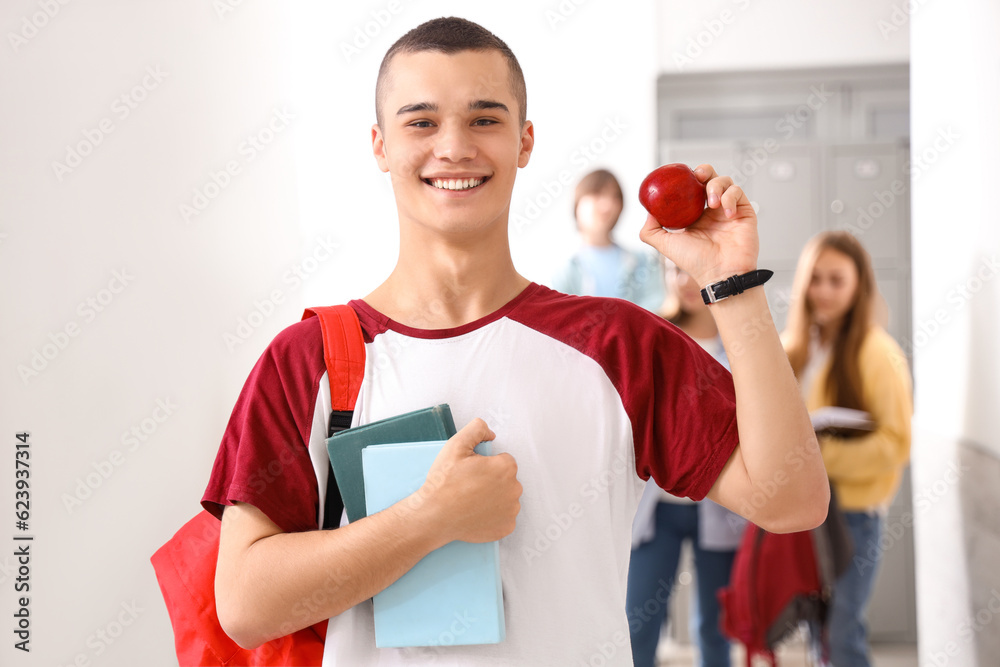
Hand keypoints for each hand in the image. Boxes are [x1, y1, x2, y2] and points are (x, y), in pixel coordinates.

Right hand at [410, 418, 521, 543]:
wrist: (434, 515)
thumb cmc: (444, 482)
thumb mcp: (456, 445)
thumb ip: (477, 428)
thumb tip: (491, 434)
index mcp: (506, 467)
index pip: (503, 460)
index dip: (486, 464)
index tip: (472, 472)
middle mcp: (514, 489)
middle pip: (507, 479)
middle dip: (492, 480)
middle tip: (470, 486)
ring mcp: (511, 511)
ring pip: (506, 498)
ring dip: (494, 498)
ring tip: (472, 501)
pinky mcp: (506, 528)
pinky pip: (504, 518)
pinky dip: (494, 517)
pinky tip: (477, 514)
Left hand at [639, 164, 758, 288]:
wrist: (720, 274)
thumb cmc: (695, 262)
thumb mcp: (665, 244)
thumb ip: (650, 230)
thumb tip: (648, 212)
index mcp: (695, 214)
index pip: (691, 188)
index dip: (686, 179)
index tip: (679, 177)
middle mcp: (712, 210)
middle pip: (710, 177)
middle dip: (704, 170)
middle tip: (698, 176)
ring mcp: (728, 209)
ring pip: (726, 181)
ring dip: (717, 186)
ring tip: (711, 203)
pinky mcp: (744, 211)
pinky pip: (738, 192)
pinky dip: (730, 197)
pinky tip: (726, 213)